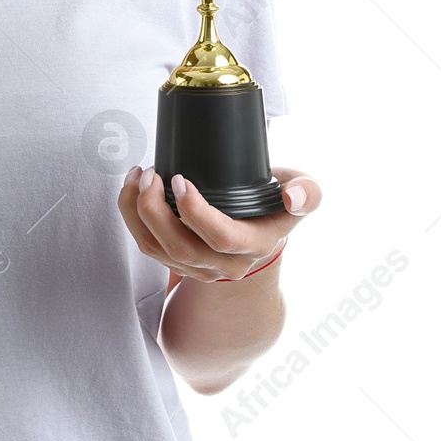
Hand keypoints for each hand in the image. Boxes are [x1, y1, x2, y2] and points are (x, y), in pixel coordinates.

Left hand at [116, 164, 322, 282]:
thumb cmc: (278, 204)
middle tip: (150, 174)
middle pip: (181, 247)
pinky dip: (132, 217)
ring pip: (157, 249)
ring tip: (136, 176)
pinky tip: (133, 189)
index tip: (180, 179)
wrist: (262, 232)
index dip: (196, 212)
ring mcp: (200, 267)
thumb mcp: (304, 193)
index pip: (222, 238)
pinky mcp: (178, 262)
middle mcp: (227, 263)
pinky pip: (147, 245)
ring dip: (137, 212)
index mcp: (256, 244)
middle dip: (155, 210)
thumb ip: (308, 192)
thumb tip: (294, 197)